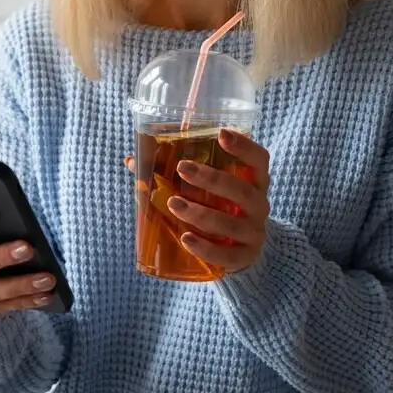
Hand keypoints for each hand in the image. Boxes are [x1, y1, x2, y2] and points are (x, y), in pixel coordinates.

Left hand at [125, 129, 271, 273]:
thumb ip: (174, 175)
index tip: (221, 134)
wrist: (239, 252)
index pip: (259, 160)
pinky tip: (186, 239)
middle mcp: (259, 206)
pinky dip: (205, 248)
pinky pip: (227, 255)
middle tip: (182, 168)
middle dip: (212, 179)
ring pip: (232, 224)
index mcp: (253, 182)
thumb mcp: (207, 191)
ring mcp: (254, 234)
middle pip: (243, 191)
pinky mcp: (244, 258)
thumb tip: (133, 161)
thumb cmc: (219, 210)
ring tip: (173, 203)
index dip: (244, 147)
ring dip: (201, 213)